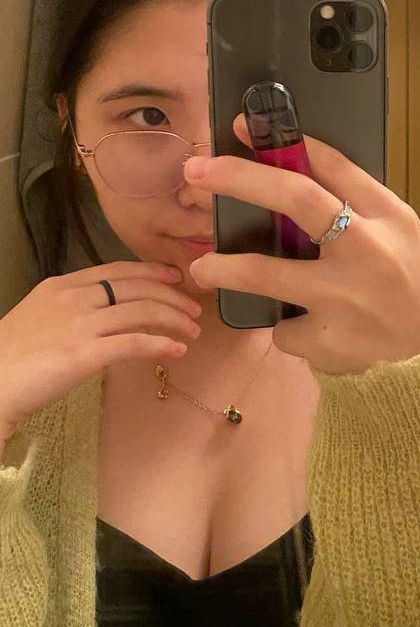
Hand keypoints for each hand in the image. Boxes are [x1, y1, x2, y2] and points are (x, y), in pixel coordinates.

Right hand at [0, 263, 200, 439]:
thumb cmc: (9, 356)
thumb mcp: (38, 316)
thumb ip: (71, 308)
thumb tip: (105, 312)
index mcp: (62, 286)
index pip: (117, 270)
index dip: (152, 272)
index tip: (175, 277)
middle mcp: (74, 299)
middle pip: (137, 288)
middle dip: (173, 296)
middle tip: (194, 308)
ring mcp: (80, 325)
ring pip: (143, 312)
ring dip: (175, 319)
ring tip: (193, 331)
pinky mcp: (84, 354)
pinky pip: (134, 343)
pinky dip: (161, 344)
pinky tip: (176, 349)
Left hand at [184, 118, 419, 374]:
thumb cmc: (416, 286)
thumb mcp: (401, 234)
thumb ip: (357, 206)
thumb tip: (293, 172)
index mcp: (389, 216)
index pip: (334, 165)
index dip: (285, 141)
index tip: (241, 127)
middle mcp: (368, 250)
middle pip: (297, 199)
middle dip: (240, 179)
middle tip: (196, 171)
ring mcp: (345, 299)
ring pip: (267, 275)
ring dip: (225, 268)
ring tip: (202, 269)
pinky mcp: (328, 342)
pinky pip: (286, 328)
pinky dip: (288, 326)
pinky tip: (309, 329)